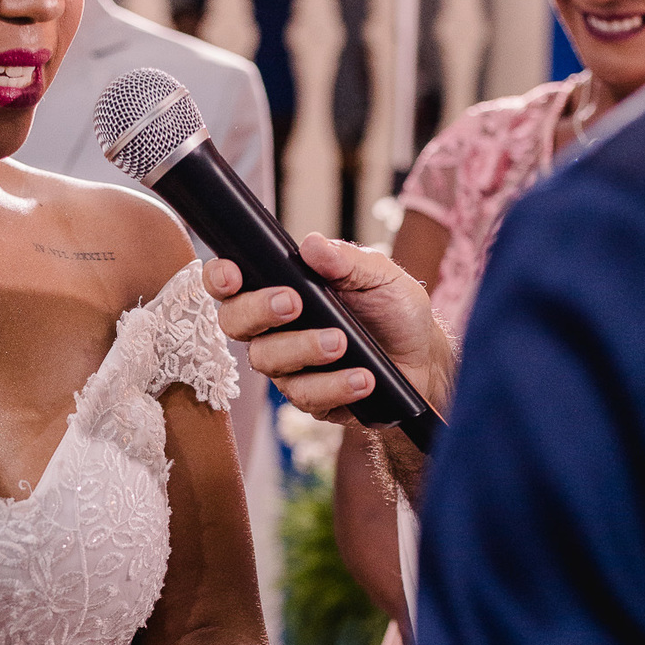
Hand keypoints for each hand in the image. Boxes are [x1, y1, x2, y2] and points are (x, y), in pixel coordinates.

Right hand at [204, 232, 454, 423]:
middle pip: (235, 324)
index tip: (233, 276)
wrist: (424, 357)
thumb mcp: (378, 276)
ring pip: (269, 363)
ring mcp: (289, 367)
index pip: (232, 284)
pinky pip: (307, 396)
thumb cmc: (393, 310)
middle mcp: (275, 330)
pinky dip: (336, 385)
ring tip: (342, 343)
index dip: (220, 278)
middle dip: (259, 311)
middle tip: (293, 303)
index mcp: (282, 290)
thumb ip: (345, 260)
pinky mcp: (311, 399)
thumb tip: (311, 245)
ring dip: (304, 349)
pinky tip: (363, 377)